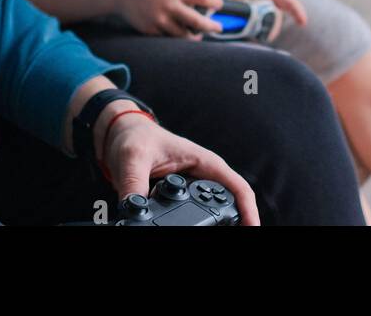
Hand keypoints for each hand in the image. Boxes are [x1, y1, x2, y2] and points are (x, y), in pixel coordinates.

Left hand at [97, 105, 259, 225]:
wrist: (119, 137)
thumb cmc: (134, 136)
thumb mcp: (133, 158)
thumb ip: (134, 185)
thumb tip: (134, 210)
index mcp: (204, 162)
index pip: (237, 187)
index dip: (248, 210)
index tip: (251, 228)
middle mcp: (201, 177)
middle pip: (227, 205)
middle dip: (231, 222)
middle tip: (223, 235)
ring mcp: (189, 191)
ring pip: (207, 215)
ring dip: (208, 226)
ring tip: (202, 232)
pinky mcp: (176, 202)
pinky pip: (186, 220)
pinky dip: (187, 226)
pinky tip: (179, 231)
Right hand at [110, 0, 223, 39]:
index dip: (215, 2)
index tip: (220, 5)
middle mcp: (169, 5)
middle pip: (197, 21)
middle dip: (211, 27)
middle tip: (219, 29)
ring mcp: (159, 19)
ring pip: (182, 34)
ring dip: (193, 36)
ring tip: (199, 35)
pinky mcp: (150, 29)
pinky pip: (167, 37)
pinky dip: (175, 37)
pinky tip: (179, 35)